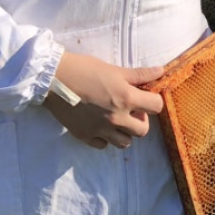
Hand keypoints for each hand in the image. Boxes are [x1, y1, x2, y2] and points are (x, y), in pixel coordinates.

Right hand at [43, 51, 166, 149]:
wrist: (53, 79)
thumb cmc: (85, 69)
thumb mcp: (115, 70)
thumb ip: (139, 74)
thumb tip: (161, 71)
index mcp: (126, 99)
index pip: (156, 107)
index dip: (153, 101)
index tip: (145, 97)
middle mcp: (116, 119)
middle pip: (143, 131)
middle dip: (141, 120)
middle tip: (130, 109)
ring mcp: (100, 130)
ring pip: (124, 143)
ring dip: (124, 132)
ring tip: (116, 118)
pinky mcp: (85, 137)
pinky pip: (103, 145)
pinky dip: (104, 137)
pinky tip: (99, 124)